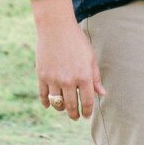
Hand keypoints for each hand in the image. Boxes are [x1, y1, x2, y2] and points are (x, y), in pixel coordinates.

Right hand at [31, 0, 103, 120]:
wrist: (56, 27)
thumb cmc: (76, 41)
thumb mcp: (90, 57)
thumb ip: (95, 77)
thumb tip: (102, 93)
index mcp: (84, 76)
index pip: (86, 102)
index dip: (87, 111)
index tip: (86, 115)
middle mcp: (68, 80)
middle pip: (71, 106)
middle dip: (74, 114)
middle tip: (75, 117)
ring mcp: (54, 79)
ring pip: (57, 103)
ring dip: (61, 109)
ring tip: (64, 109)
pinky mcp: (41, 76)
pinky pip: (43, 95)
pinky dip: (46, 102)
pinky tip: (49, 105)